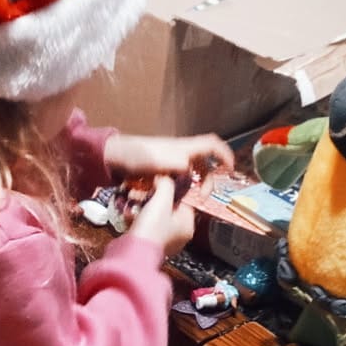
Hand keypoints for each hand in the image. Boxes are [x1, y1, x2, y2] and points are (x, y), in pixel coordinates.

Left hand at [105, 131, 234, 200]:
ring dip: (195, 186)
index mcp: (184, 147)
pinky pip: (180, 178)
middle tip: (203, 197)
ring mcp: (171, 160)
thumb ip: (176, 164)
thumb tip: (189, 169)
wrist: (114, 157)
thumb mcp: (156, 160)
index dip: (225, 154)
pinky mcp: (163, 169)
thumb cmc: (135, 156)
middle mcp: (181, 152)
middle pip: (205, 163)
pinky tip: (176, 198)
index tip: (231, 170)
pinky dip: (182, 187)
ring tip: (189, 200)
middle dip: (208, 179)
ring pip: (192, 172)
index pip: (212, 145)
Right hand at [128, 175, 195, 256]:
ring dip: (144, 209)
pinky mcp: (150, 246)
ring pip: (156, 218)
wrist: (132, 253)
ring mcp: (164, 242)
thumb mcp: (161, 199)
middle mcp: (179, 236)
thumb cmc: (150, 230)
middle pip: (168, 209)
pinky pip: (146, 228)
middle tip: (144, 194)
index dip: (170, 190)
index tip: (159, 184)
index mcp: (188, 225)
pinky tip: (131, 217)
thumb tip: (165, 177)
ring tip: (134, 204)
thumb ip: (166, 184)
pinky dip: (139, 220)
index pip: (184, 200)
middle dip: (154, 199)